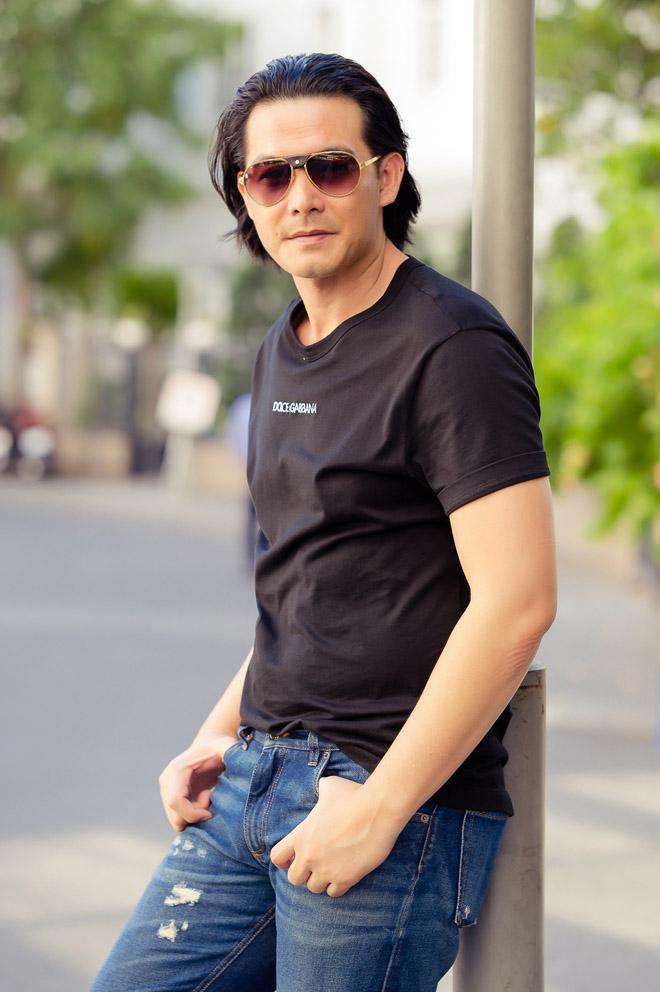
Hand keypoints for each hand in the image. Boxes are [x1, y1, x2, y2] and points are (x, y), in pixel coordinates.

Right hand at [158, 733, 238, 831]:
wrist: (210, 745)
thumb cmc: (220, 747)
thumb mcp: (227, 747)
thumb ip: (231, 750)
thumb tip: (239, 754)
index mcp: (176, 770)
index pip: (175, 802)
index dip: (192, 814)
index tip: (210, 813)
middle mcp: (167, 781)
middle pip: (174, 815)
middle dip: (195, 817)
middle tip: (211, 800)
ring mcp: (167, 790)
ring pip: (177, 819)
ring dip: (195, 816)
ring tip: (208, 796)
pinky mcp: (171, 797)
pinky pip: (180, 817)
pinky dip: (193, 816)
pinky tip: (204, 798)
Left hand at [269, 775, 400, 897]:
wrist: (377, 809)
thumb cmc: (354, 795)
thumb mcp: (330, 786)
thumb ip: (320, 790)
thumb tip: (322, 786)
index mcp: (301, 835)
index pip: (277, 857)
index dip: (284, 859)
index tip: (293, 857)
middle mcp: (309, 855)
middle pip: (294, 878)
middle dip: (304, 873)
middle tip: (316, 864)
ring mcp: (327, 869)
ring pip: (314, 888)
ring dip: (321, 880)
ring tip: (331, 869)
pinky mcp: (345, 879)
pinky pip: (333, 893)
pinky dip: (337, 887)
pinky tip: (344, 875)